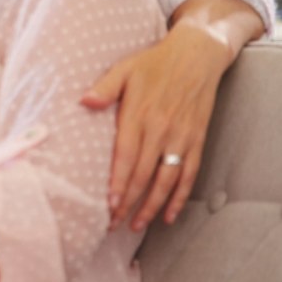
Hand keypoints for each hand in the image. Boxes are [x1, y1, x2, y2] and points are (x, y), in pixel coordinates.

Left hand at [81, 21, 232, 230]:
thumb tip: (84, 101)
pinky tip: (168, 215)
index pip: (126, 156)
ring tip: (136, 225)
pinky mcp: (196, 140)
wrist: (197, 55)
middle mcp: (161, 129)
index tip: (108, 204)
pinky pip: (189, 174)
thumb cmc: (154, 62)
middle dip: (128, 202)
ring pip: (166, 180)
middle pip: (143, 174)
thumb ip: (105, 87)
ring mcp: (181, 137)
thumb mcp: (125, 68)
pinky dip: (179, 197)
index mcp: (139, 114)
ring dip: (151, 206)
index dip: (118, 182)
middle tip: (113, 224)